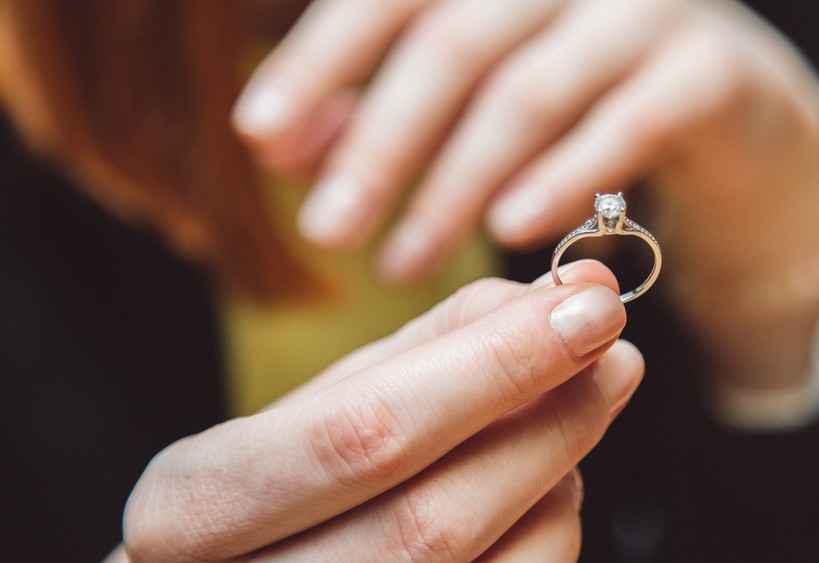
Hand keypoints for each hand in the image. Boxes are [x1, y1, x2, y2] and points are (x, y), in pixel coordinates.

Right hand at [112, 260, 640, 561]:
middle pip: (434, 522)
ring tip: (567, 415)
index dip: (491, 368)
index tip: (586, 307)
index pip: (364, 435)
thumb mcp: (310, 408)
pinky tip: (546, 486)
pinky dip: (553, 529)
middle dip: (548, 421)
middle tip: (616, 350)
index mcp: (192, 511)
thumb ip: (425, 348)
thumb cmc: (269, 499)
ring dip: (558, 477)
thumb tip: (549, 300)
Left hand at [235, 0, 818, 392]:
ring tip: (406, 262)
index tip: (258, 140)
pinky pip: (623, 124)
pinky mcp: (710, 66)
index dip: (314, 63)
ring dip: (456, 185)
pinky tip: (512, 232)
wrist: (742, 125)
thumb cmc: (591, 115)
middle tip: (327, 233)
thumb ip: (387, 116)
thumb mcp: (481, 108)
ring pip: (528, 91)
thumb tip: (288, 146)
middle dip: (379, 146)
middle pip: (449, 45)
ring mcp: (644, 6)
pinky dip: (561, 178)